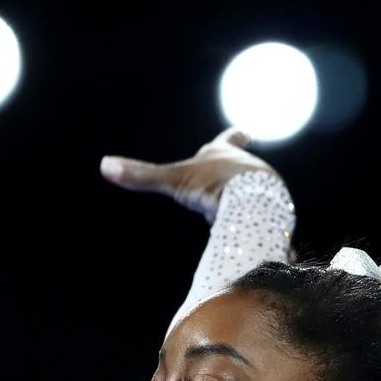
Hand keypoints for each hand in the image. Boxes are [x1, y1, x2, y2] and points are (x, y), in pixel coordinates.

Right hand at [100, 127, 288, 233]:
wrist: (254, 204)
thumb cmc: (215, 185)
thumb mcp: (173, 180)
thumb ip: (142, 176)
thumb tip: (105, 165)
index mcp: (226, 155)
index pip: (229, 139)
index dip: (234, 136)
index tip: (246, 131)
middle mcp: (251, 169)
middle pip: (244, 172)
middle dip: (235, 183)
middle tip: (228, 193)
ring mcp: (268, 190)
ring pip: (257, 199)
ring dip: (246, 210)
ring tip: (237, 225)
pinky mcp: (275, 216)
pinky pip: (268, 228)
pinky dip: (260, 236)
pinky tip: (256, 249)